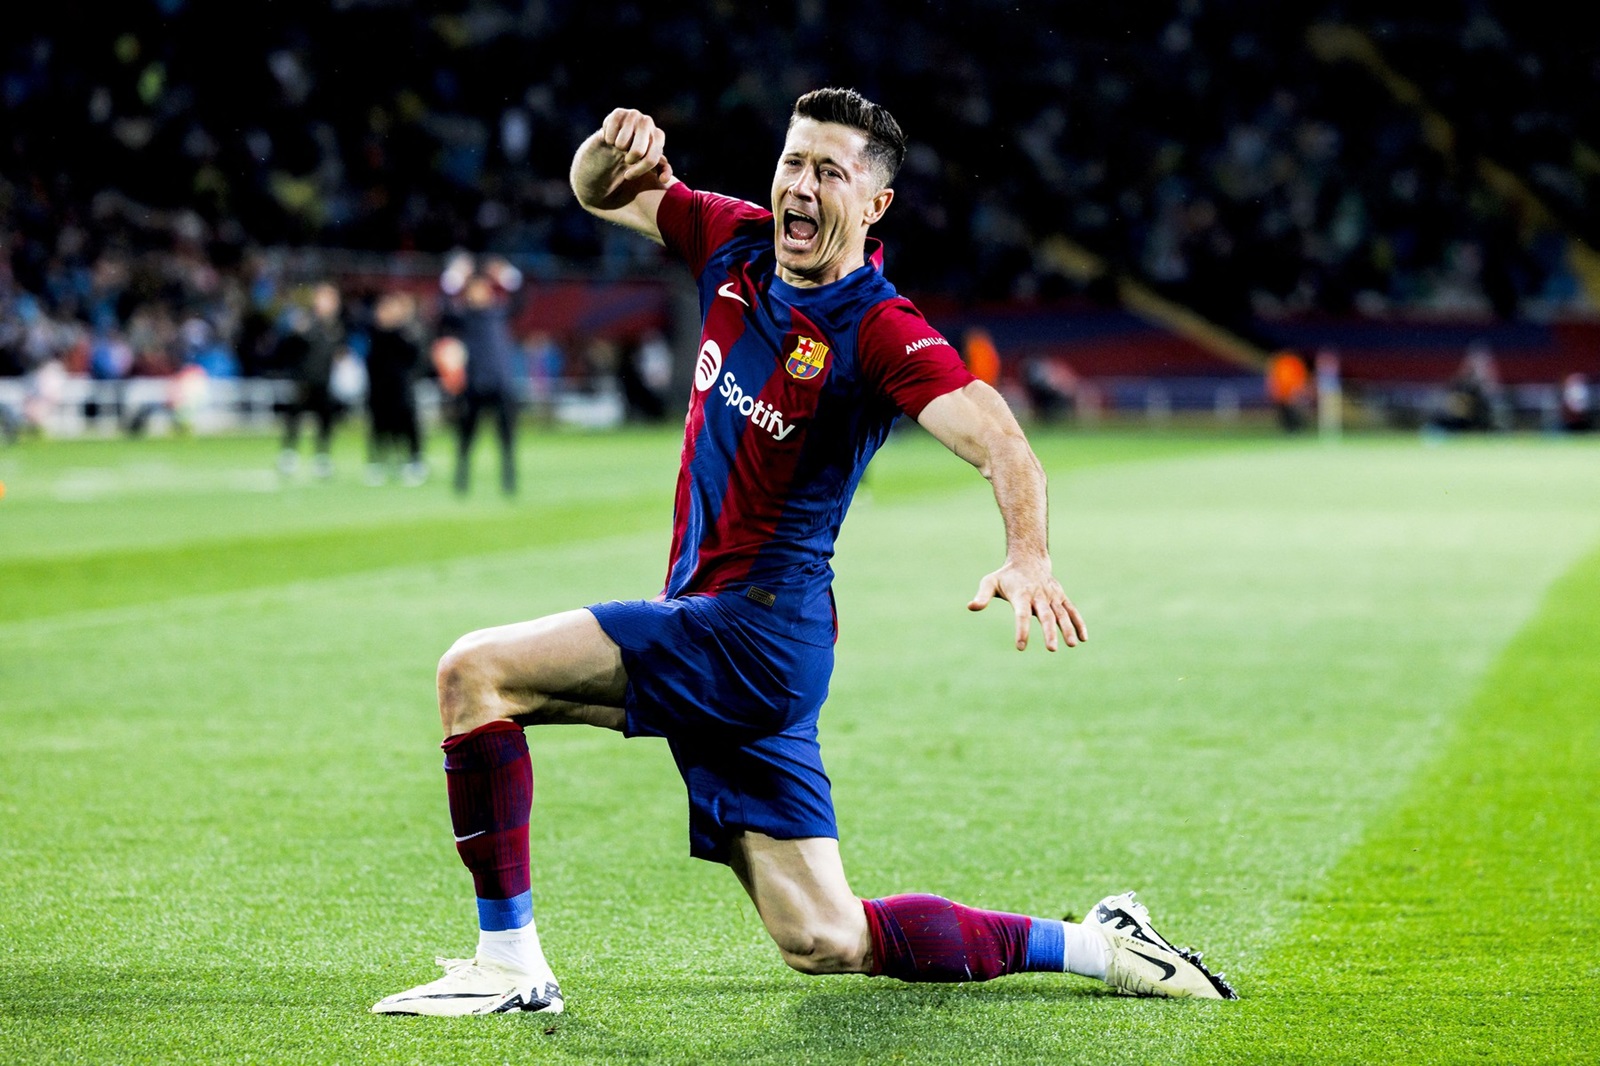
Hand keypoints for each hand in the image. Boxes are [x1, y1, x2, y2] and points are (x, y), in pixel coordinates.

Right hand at [600, 108, 670, 183]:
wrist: (618, 138)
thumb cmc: (637, 153)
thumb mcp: (651, 163)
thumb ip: (662, 171)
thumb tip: (664, 180)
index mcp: (659, 136)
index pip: (651, 159)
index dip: (638, 171)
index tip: (627, 176)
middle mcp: (648, 122)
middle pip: (637, 152)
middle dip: (629, 159)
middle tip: (626, 157)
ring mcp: (634, 115)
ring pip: (621, 144)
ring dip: (618, 148)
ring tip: (621, 144)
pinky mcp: (619, 112)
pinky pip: (611, 135)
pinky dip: (609, 140)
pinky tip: (613, 136)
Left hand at [968, 557, 1086, 651]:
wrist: (1028, 558)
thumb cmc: (1006, 575)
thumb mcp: (990, 582)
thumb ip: (982, 596)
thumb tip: (971, 607)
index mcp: (1021, 594)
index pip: (1022, 615)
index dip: (1021, 630)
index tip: (1020, 646)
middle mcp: (1039, 595)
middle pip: (1046, 615)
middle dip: (1049, 632)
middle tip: (1052, 649)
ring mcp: (1052, 596)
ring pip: (1061, 613)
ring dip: (1068, 629)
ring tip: (1072, 644)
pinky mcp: (1060, 597)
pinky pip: (1071, 610)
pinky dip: (1079, 623)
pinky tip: (1083, 638)